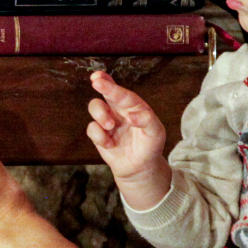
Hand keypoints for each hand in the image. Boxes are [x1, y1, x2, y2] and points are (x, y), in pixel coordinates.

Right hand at [87, 71, 170, 208]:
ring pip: (95, 107)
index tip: (100, 80)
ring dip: (100, 115)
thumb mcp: (156, 133)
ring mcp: (107, 120)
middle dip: (101, 85)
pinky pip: (91, 128)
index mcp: (134, 105)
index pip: (123, 94)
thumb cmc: (150, 146)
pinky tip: (110, 144)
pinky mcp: (99, 134)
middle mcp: (119, 109)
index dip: (112, 86)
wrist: (140, 167)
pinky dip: (99, 136)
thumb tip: (131, 116)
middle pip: (106, 91)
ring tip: (110, 126)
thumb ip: (147, 121)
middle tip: (96, 82)